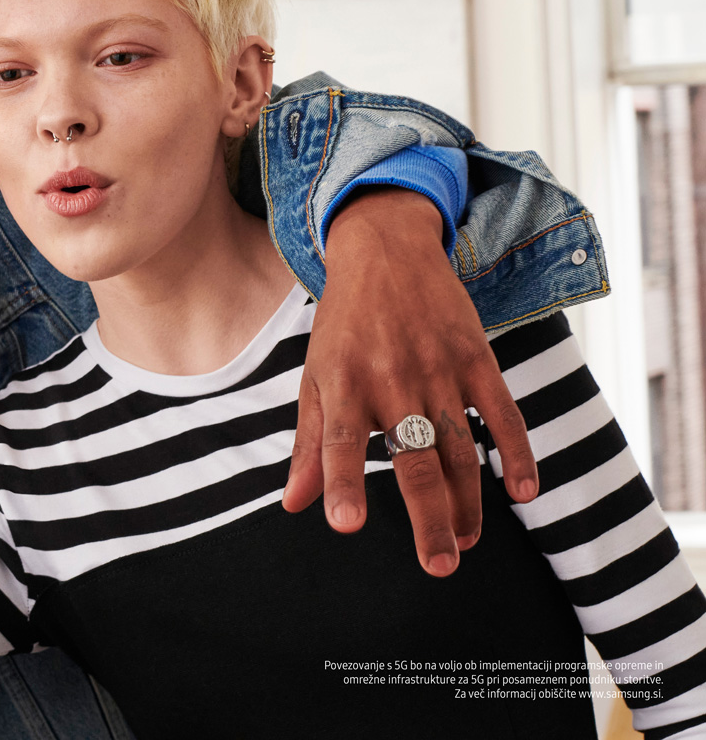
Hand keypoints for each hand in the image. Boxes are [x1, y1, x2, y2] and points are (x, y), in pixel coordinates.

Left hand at [282, 187, 538, 576]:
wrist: (385, 252)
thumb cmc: (343, 326)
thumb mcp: (316, 378)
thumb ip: (309, 445)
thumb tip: (295, 505)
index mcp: (343, 384)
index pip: (337, 443)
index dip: (341, 484)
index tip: (346, 526)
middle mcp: (390, 379)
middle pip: (413, 460)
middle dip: (429, 518)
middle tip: (440, 566)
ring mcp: (437, 369)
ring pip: (459, 448)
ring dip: (469, 502)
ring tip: (467, 543)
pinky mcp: (476, 358)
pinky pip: (503, 414)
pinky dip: (517, 453)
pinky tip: (524, 491)